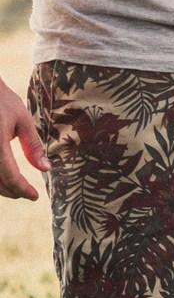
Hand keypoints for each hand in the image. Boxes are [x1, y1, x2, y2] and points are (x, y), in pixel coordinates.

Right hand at [0, 78, 48, 200]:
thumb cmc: (2, 101)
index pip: (9, 176)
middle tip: (28, 194)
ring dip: (1, 188)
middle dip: (12, 192)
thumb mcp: (22, 120)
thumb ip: (33, 146)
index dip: (22, 190)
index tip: (35, 196)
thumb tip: (45, 169)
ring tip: (17, 187)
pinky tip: (4, 177)